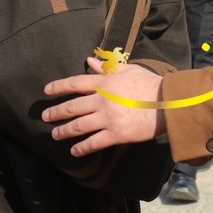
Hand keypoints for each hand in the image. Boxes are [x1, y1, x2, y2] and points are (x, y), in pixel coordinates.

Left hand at [43, 57, 165, 157]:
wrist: (167, 103)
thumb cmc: (149, 83)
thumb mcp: (128, 69)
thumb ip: (107, 67)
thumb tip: (90, 62)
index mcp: (104, 82)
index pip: (74, 83)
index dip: (58, 87)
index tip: (47, 91)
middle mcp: (102, 100)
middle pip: (71, 107)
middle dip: (55, 112)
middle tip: (45, 117)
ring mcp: (107, 118)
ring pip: (78, 126)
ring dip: (64, 131)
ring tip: (55, 135)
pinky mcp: (116, 134)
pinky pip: (94, 142)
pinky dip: (82, 148)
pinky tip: (74, 151)